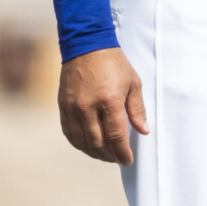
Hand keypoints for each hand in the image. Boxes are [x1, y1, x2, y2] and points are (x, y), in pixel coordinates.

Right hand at [58, 46, 148, 165]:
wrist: (87, 45)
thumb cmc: (114, 63)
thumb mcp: (133, 83)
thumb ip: (137, 109)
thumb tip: (143, 131)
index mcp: (110, 100)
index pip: (116, 136)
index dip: (122, 152)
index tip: (128, 160)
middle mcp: (89, 107)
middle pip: (98, 143)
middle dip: (109, 155)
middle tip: (117, 158)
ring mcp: (73, 108)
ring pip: (82, 142)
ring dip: (94, 152)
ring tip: (104, 155)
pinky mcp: (63, 106)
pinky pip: (69, 133)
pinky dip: (79, 144)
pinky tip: (88, 145)